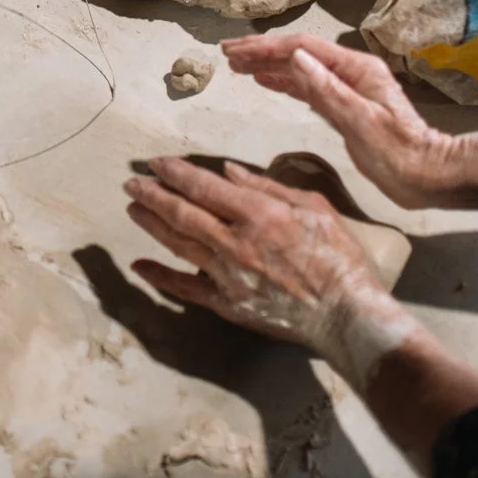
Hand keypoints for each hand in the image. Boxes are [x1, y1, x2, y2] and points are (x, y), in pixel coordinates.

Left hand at [126, 157, 418, 384]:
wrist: (346, 314)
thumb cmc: (338, 257)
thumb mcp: (314, 207)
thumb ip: (269, 186)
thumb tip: (230, 171)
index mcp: (258, 213)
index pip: (205, 186)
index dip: (176, 173)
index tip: (157, 163)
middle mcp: (235, 241)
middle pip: (183, 212)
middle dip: (153, 194)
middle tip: (132, 182)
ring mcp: (227, 274)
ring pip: (178, 243)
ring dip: (152, 224)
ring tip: (132, 208)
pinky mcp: (226, 303)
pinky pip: (185, 288)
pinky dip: (159, 275)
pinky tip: (139, 265)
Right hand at [224, 34, 456, 207]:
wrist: (428, 176)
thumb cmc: (398, 152)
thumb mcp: (360, 121)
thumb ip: (327, 89)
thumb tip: (294, 57)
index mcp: (356, 69)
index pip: (303, 49)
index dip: (266, 47)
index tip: (235, 50)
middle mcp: (350, 72)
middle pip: (299, 55)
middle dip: (262, 52)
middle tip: (228, 53)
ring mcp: (347, 89)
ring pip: (300, 70)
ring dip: (269, 66)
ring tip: (238, 65)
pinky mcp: (344, 107)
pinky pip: (307, 88)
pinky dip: (284, 83)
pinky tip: (266, 82)